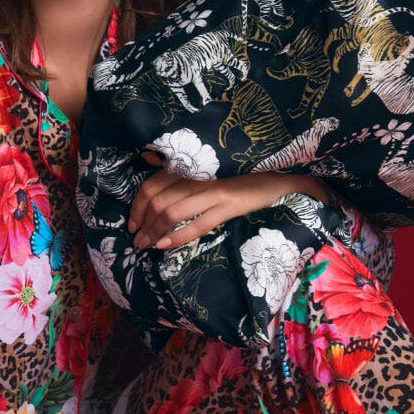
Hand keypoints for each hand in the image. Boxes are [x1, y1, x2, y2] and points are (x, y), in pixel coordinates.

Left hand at [128, 168, 328, 250]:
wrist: (280, 180)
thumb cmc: (243, 180)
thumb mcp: (210, 178)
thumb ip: (186, 183)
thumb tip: (154, 192)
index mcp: (193, 167)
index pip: (153, 184)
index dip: (138, 205)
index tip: (133, 224)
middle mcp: (200, 176)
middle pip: (158, 199)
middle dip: (142, 223)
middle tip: (136, 240)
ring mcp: (214, 190)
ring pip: (173, 211)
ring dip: (154, 232)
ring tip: (145, 246)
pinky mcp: (230, 205)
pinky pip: (198, 224)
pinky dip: (178, 236)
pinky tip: (165, 246)